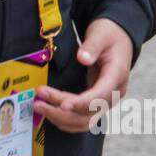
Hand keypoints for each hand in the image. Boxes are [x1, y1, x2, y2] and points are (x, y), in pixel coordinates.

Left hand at [32, 17, 132, 133]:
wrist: (117, 39)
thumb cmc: (108, 35)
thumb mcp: (101, 34)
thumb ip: (92, 46)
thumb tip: (82, 58)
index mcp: (116, 76)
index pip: (100, 96)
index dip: (81, 103)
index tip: (62, 105)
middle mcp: (113, 93)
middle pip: (88, 112)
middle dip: (62, 112)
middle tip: (38, 102)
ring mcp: (105, 101)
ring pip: (84, 121)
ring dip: (61, 118)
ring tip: (39, 106)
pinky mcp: (96, 103)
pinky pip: (81, 118)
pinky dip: (64, 118)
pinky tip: (48, 110)